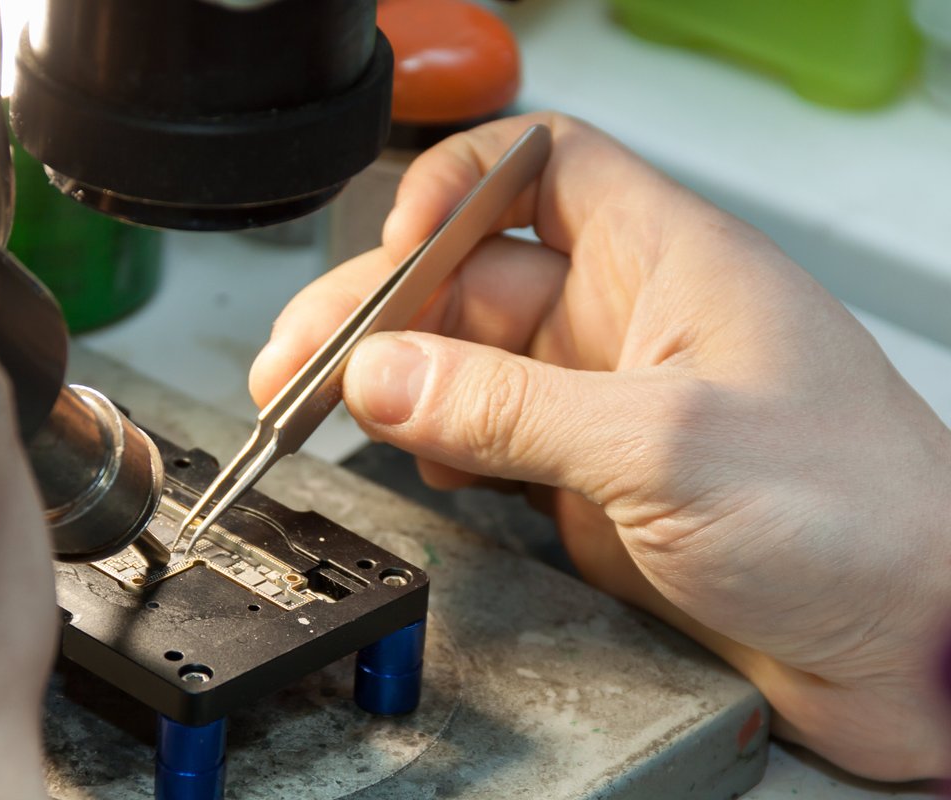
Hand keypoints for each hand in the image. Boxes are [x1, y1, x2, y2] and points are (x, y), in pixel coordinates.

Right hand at [251, 113, 950, 779]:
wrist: (916, 642)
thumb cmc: (866, 517)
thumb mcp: (666, 445)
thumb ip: (512, 410)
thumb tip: (387, 377)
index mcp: (667, 263)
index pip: (541, 166)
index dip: (456, 186)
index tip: (394, 242)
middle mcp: (630, 322)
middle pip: (476, 277)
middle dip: (384, 309)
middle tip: (305, 361)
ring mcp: (607, 404)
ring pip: (473, 365)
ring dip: (400, 384)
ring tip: (330, 415)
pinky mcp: (597, 480)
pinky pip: (493, 441)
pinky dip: (443, 449)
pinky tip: (427, 466)